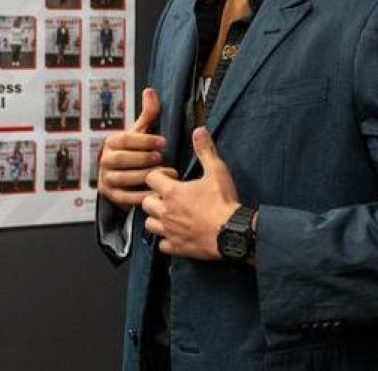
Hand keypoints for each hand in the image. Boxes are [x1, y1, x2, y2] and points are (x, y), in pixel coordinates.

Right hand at [97, 88, 167, 209]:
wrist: (120, 179)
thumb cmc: (134, 152)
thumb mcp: (140, 133)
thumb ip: (148, 114)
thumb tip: (150, 90)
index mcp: (112, 142)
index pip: (125, 139)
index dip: (145, 140)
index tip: (163, 142)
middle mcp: (105, 160)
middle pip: (123, 159)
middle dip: (144, 158)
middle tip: (162, 158)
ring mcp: (106, 179)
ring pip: (125, 178)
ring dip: (146, 176)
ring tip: (166, 173)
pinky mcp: (111, 196)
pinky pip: (126, 197)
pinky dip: (143, 195)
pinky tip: (158, 191)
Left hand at [142, 127, 239, 259]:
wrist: (232, 232)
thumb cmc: (223, 202)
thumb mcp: (217, 171)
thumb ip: (205, 150)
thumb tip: (199, 131)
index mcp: (172, 192)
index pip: (150, 178)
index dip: (159, 175)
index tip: (172, 177)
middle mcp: (166, 212)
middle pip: (145, 202)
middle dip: (154, 197)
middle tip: (169, 196)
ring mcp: (170, 231)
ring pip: (149, 224)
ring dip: (156, 218)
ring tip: (169, 214)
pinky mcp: (177, 247)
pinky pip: (162, 245)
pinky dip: (166, 240)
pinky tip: (176, 234)